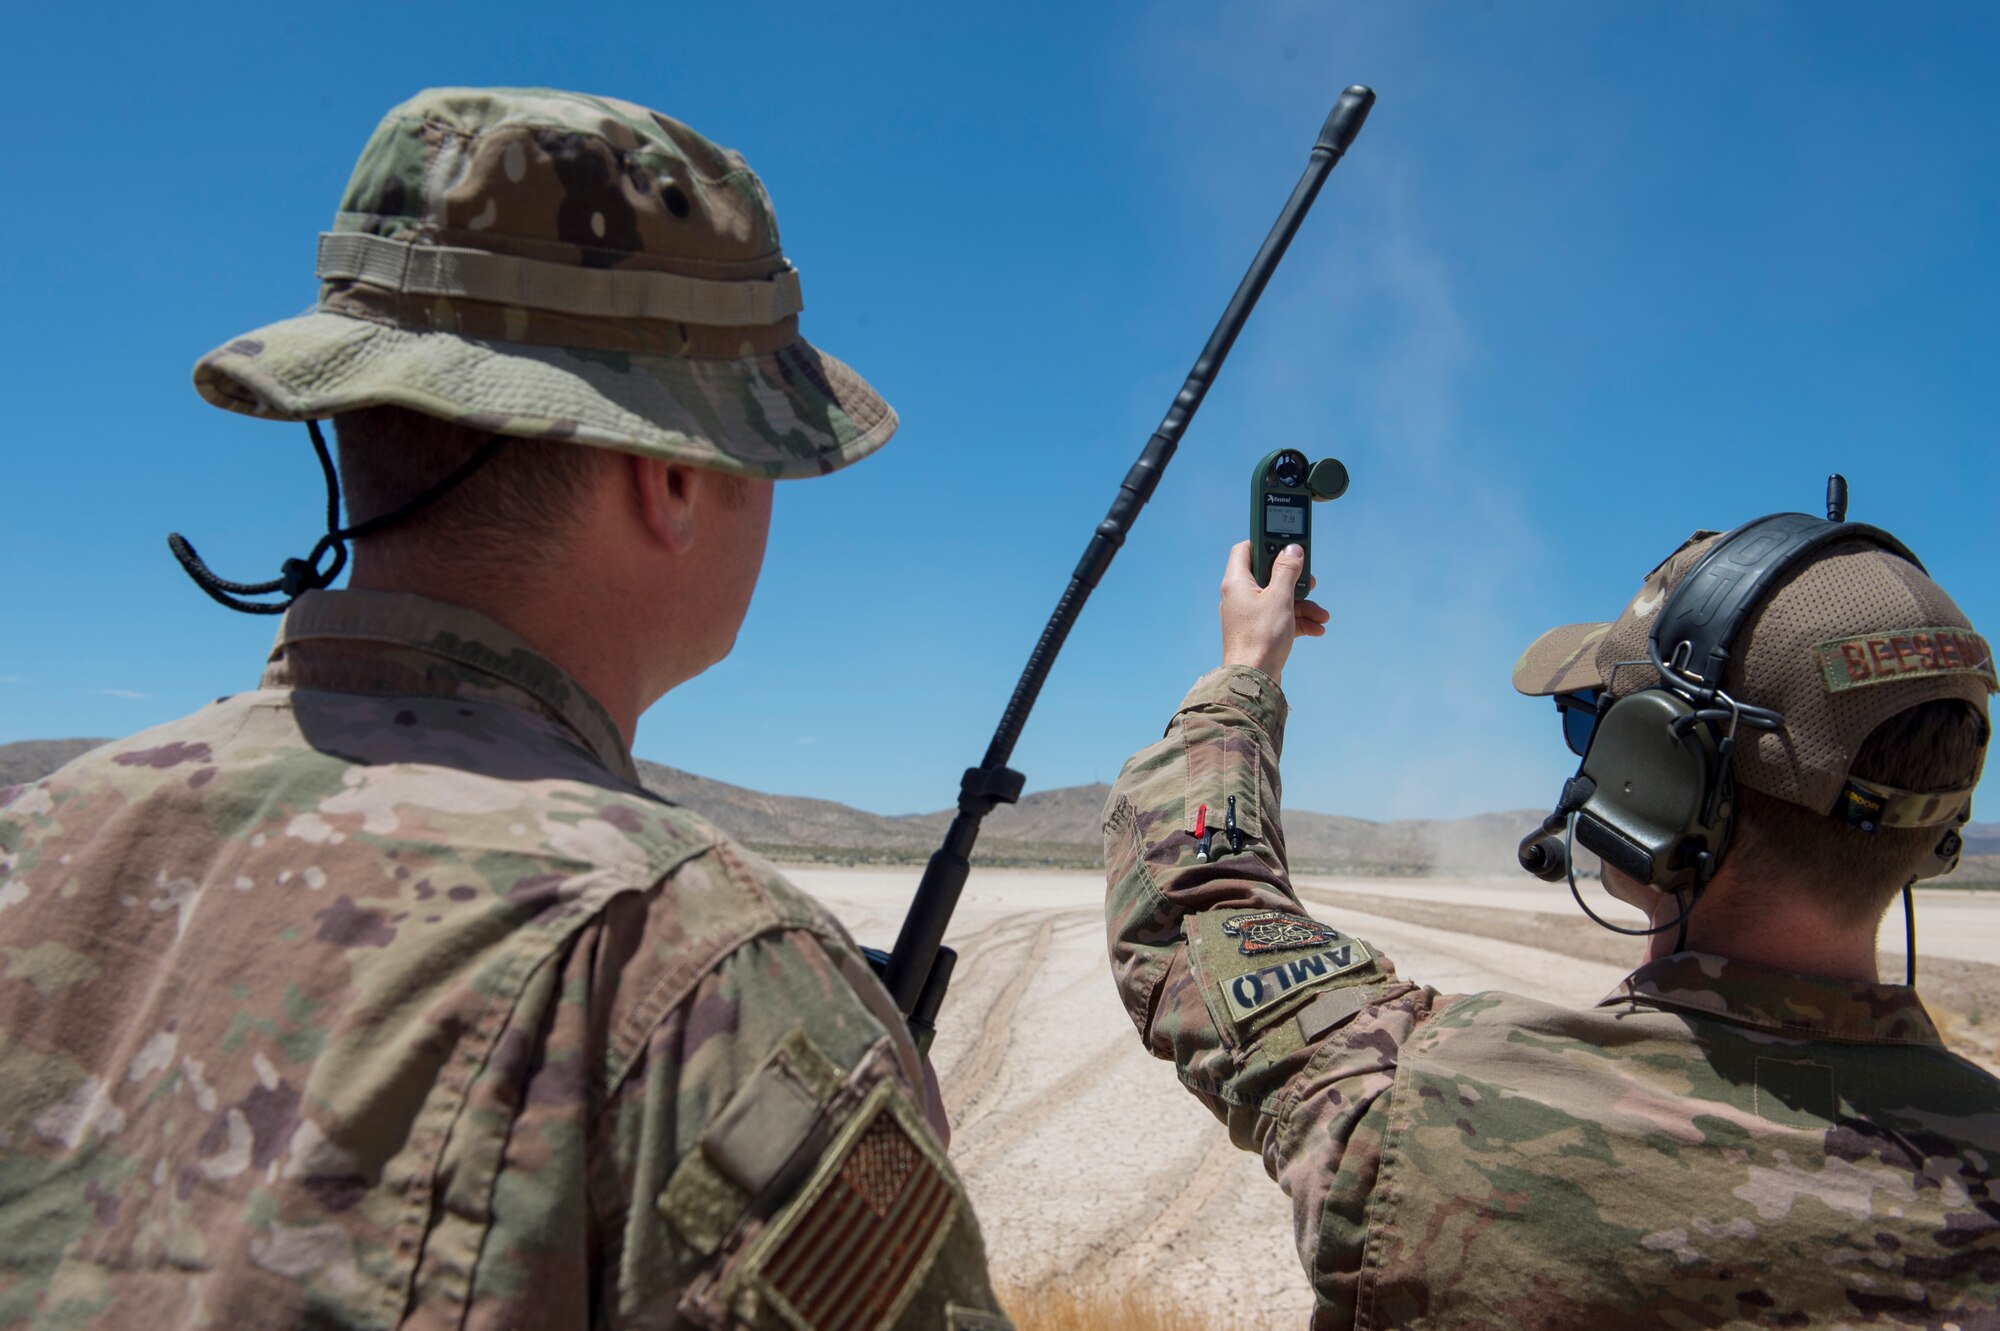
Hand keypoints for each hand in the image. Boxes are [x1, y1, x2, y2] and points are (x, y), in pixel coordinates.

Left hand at [1220, 542, 1329, 685]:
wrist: (1254, 680)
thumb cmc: (1261, 637)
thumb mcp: (1280, 597)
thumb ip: (1287, 570)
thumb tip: (1292, 549)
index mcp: (1237, 582)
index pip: (1246, 549)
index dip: (1266, 542)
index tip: (1287, 544)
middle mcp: (1239, 596)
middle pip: (1269, 575)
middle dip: (1295, 579)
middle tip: (1310, 581)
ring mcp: (1249, 615)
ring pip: (1279, 598)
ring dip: (1303, 604)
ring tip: (1321, 615)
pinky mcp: (1259, 631)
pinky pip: (1281, 618)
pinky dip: (1298, 620)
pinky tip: (1317, 628)